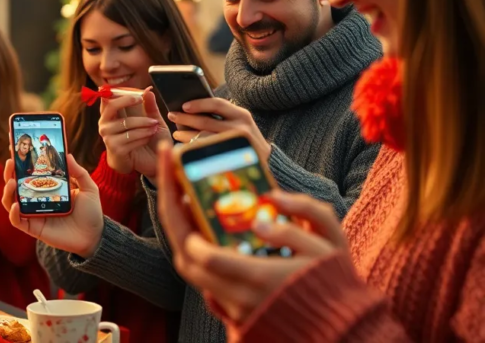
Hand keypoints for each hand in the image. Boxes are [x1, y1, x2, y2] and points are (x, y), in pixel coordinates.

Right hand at [2, 154, 104, 258]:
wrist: (94, 236)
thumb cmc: (91, 213)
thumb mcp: (88, 188)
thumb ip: (79, 172)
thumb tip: (67, 154)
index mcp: (47, 187)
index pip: (30, 172)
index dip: (21, 160)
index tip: (16, 145)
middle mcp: (37, 199)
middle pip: (15, 184)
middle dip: (10, 172)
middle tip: (11, 160)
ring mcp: (33, 213)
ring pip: (10, 201)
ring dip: (7, 191)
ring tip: (11, 181)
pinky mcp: (33, 228)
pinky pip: (17, 221)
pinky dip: (13, 213)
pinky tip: (16, 205)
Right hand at [99, 88, 170, 177]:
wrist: (149, 162)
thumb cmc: (148, 139)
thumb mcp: (152, 120)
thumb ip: (149, 106)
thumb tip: (148, 90)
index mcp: (111, 115)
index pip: (108, 98)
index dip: (121, 92)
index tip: (138, 92)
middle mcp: (106, 124)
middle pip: (111, 106)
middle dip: (126, 101)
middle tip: (141, 100)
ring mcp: (108, 137)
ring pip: (127, 123)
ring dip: (144, 124)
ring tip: (154, 126)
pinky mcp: (115, 148)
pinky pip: (131, 137)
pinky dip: (143, 136)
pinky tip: (149, 137)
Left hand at [155, 142, 346, 322]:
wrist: (338, 326)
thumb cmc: (335, 281)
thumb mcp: (330, 244)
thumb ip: (303, 218)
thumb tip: (263, 217)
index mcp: (262, 278)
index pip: (209, 258)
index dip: (191, 232)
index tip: (186, 201)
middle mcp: (242, 297)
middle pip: (189, 265)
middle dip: (175, 225)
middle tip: (172, 185)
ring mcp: (236, 308)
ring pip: (193, 274)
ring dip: (183, 237)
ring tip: (184, 199)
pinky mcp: (235, 312)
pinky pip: (204, 280)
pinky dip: (196, 252)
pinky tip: (201, 224)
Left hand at [168, 98, 270, 159]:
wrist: (267, 163)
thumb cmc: (244, 140)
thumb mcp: (239, 124)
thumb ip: (222, 116)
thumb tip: (189, 109)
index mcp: (242, 115)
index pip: (217, 103)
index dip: (198, 103)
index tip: (183, 105)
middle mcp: (241, 128)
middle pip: (206, 121)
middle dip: (186, 118)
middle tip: (172, 116)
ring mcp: (235, 144)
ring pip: (204, 137)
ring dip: (186, 135)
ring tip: (176, 133)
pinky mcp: (231, 158)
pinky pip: (206, 151)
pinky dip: (194, 148)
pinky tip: (185, 148)